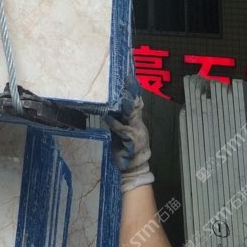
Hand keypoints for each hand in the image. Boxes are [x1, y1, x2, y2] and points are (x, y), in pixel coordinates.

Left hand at [107, 77, 154, 193]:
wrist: (134, 169)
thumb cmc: (126, 149)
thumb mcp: (123, 131)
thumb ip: (120, 119)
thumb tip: (111, 106)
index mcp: (137, 122)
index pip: (136, 103)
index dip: (134, 90)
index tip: (130, 77)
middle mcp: (139, 125)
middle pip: (136, 106)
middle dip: (132, 93)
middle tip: (128, 80)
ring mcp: (137, 133)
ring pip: (132, 115)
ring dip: (126, 105)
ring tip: (121, 95)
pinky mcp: (132, 141)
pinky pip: (122, 129)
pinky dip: (115, 122)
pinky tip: (108, 117)